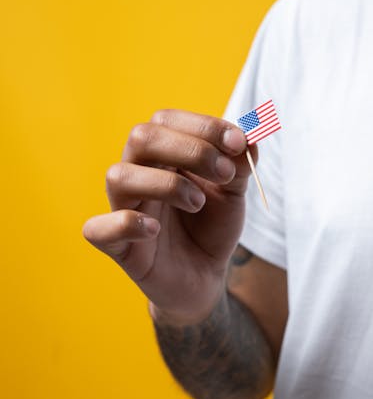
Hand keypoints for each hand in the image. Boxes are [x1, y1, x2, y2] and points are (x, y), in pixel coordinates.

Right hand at [83, 109, 253, 323]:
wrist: (205, 278)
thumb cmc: (211, 228)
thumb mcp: (233, 194)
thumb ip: (238, 165)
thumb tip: (248, 138)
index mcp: (161, 155)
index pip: (167, 120)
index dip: (204, 126)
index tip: (239, 145)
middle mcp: (138, 175)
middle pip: (142, 137)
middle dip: (190, 149)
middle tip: (223, 175)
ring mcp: (125, 209)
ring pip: (119, 176)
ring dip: (166, 184)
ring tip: (197, 204)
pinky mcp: (119, 247)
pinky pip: (97, 229)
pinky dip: (125, 224)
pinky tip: (153, 229)